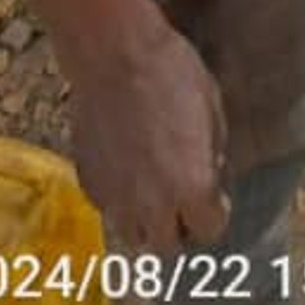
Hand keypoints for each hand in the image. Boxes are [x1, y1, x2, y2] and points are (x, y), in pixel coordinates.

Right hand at [68, 19, 227, 254]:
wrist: (115, 56)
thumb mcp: (212, 108)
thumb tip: (211, 173)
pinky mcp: (89, 185)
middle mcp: (152, 205)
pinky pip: (109, 209)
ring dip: (148, 222)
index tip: (215, 199)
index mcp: (192, 187)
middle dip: (180, 230)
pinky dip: (121, 200)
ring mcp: (116, 199)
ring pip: (133, 236)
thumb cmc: (172, 74)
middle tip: (185, 203)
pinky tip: (128, 170)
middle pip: (168, 249)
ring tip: (155, 191)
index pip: (209, 231)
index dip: (215, 215)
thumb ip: (213, 153)